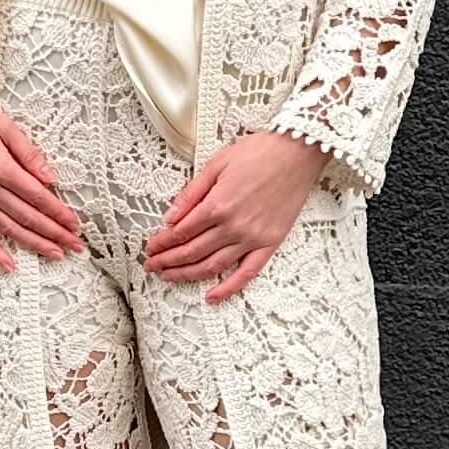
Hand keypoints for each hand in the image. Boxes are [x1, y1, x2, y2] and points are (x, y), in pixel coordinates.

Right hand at [0, 108, 82, 272]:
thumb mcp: (3, 126)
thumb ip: (28, 153)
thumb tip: (50, 177)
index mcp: (1, 167)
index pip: (38, 196)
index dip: (59, 212)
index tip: (75, 224)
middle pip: (28, 216)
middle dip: (54, 233)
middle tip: (75, 245)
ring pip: (8, 228)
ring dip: (34, 243)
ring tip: (54, 254)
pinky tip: (9, 265)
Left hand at [141, 130, 329, 302]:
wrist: (297, 152)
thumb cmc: (259, 152)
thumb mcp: (216, 164)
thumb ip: (191, 193)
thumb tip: (169, 217)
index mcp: (216, 204)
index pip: (180, 232)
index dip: (161, 242)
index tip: (150, 247)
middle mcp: (233, 226)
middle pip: (191, 251)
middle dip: (167, 261)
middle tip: (151, 265)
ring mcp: (252, 238)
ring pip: (212, 265)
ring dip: (187, 274)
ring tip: (169, 277)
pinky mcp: (270, 243)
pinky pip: (247, 273)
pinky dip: (228, 288)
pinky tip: (211, 296)